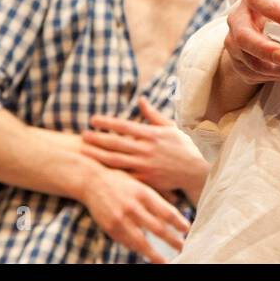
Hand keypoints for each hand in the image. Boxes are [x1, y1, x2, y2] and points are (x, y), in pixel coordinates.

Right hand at [79, 163, 190, 263]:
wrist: (91, 179)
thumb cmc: (121, 179)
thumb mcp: (141, 181)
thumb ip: (157, 193)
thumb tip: (177, 201)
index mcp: (144, 193)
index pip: (166, 212)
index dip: (179, 223)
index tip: (188, 230)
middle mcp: (133, 207)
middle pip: (157, 229)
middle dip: (172, 241)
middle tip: (183, 248)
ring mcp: (120, 219)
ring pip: (141, 241)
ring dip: (154, 254)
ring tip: (164, 261)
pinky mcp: (109, 227)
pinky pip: (126, 242)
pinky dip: (136, 249)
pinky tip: (145, 254)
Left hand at [82, 97, 207, 196]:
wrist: (196, 171)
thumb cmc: (184, 146)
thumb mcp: (170, 127)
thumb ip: (153, 115)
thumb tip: (141, 99)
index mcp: (152, 134)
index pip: (124, 126)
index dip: (107, 122)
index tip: (93, 119)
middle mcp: (146, 149)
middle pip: (115, 143)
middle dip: (97, 139)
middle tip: (82, 135)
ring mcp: (145, 166)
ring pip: (115, 161)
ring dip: (97, 155)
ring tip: (83, 151)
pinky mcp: (145, 181)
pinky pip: (124, 177)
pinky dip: (110, 173)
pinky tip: (97, 171)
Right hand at [221, 0, 279, 85]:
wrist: (253, 30)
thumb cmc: (276, 13)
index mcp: (254, 0)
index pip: (258, 0)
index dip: (274, 9)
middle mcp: (239, 21)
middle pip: (245, 37)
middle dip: (266, 48)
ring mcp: (235, 45)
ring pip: (254, 61)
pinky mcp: (240, 64)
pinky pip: (257, 74)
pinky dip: (278, 77)